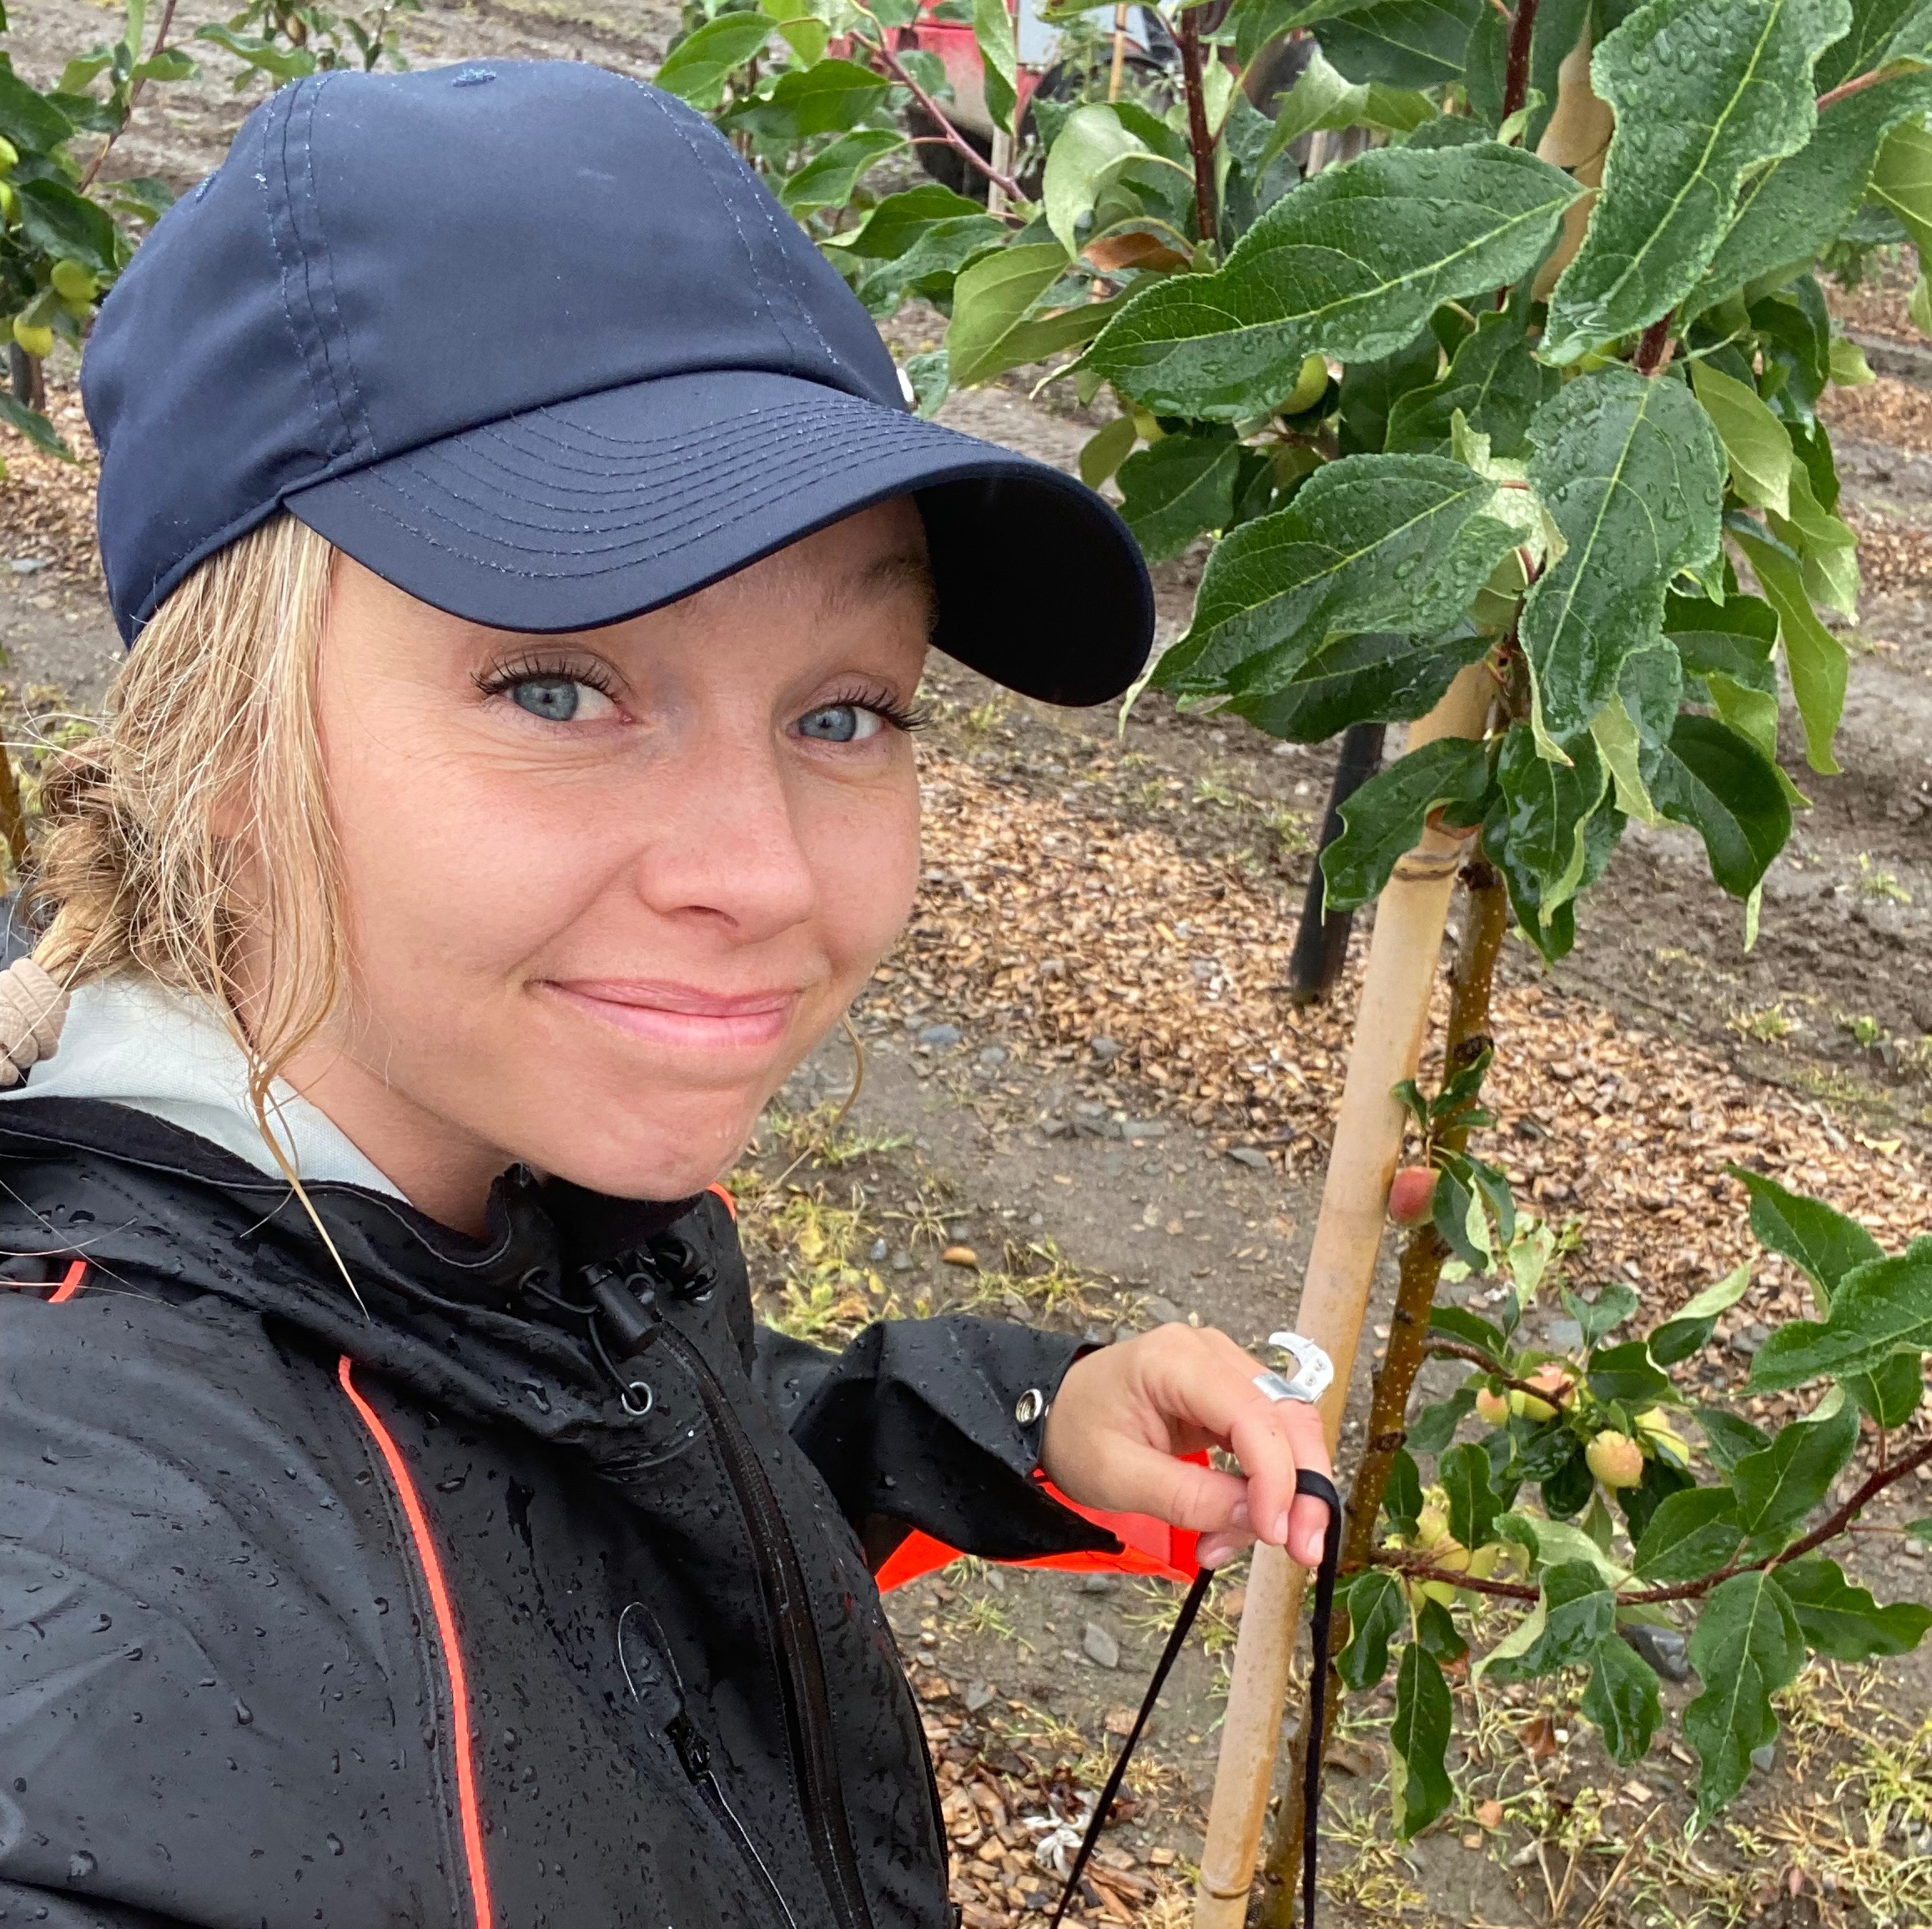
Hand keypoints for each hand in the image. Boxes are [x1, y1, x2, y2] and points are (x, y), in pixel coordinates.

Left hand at [1039, 1324, 1334, 1569]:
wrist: (1054, 1412)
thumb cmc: (1076, 1432)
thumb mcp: (1116, 1476)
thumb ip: (1187, 1497)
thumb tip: (1256, 1519)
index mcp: (1176, 1360)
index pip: (1253, 1414)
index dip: (1277, 1476)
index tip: (1276, 1534)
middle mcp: (1212, 1354)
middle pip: (1287, 1419)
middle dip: (1302, 1490)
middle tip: (1301, 1552)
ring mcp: (1225, 1371)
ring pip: (1287, 1434)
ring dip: (1281, 1497)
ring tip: (1226, 1545)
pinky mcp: (1230, 1397)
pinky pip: (1269, 1443)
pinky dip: (1263, 1490)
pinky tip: (1233, 1526)